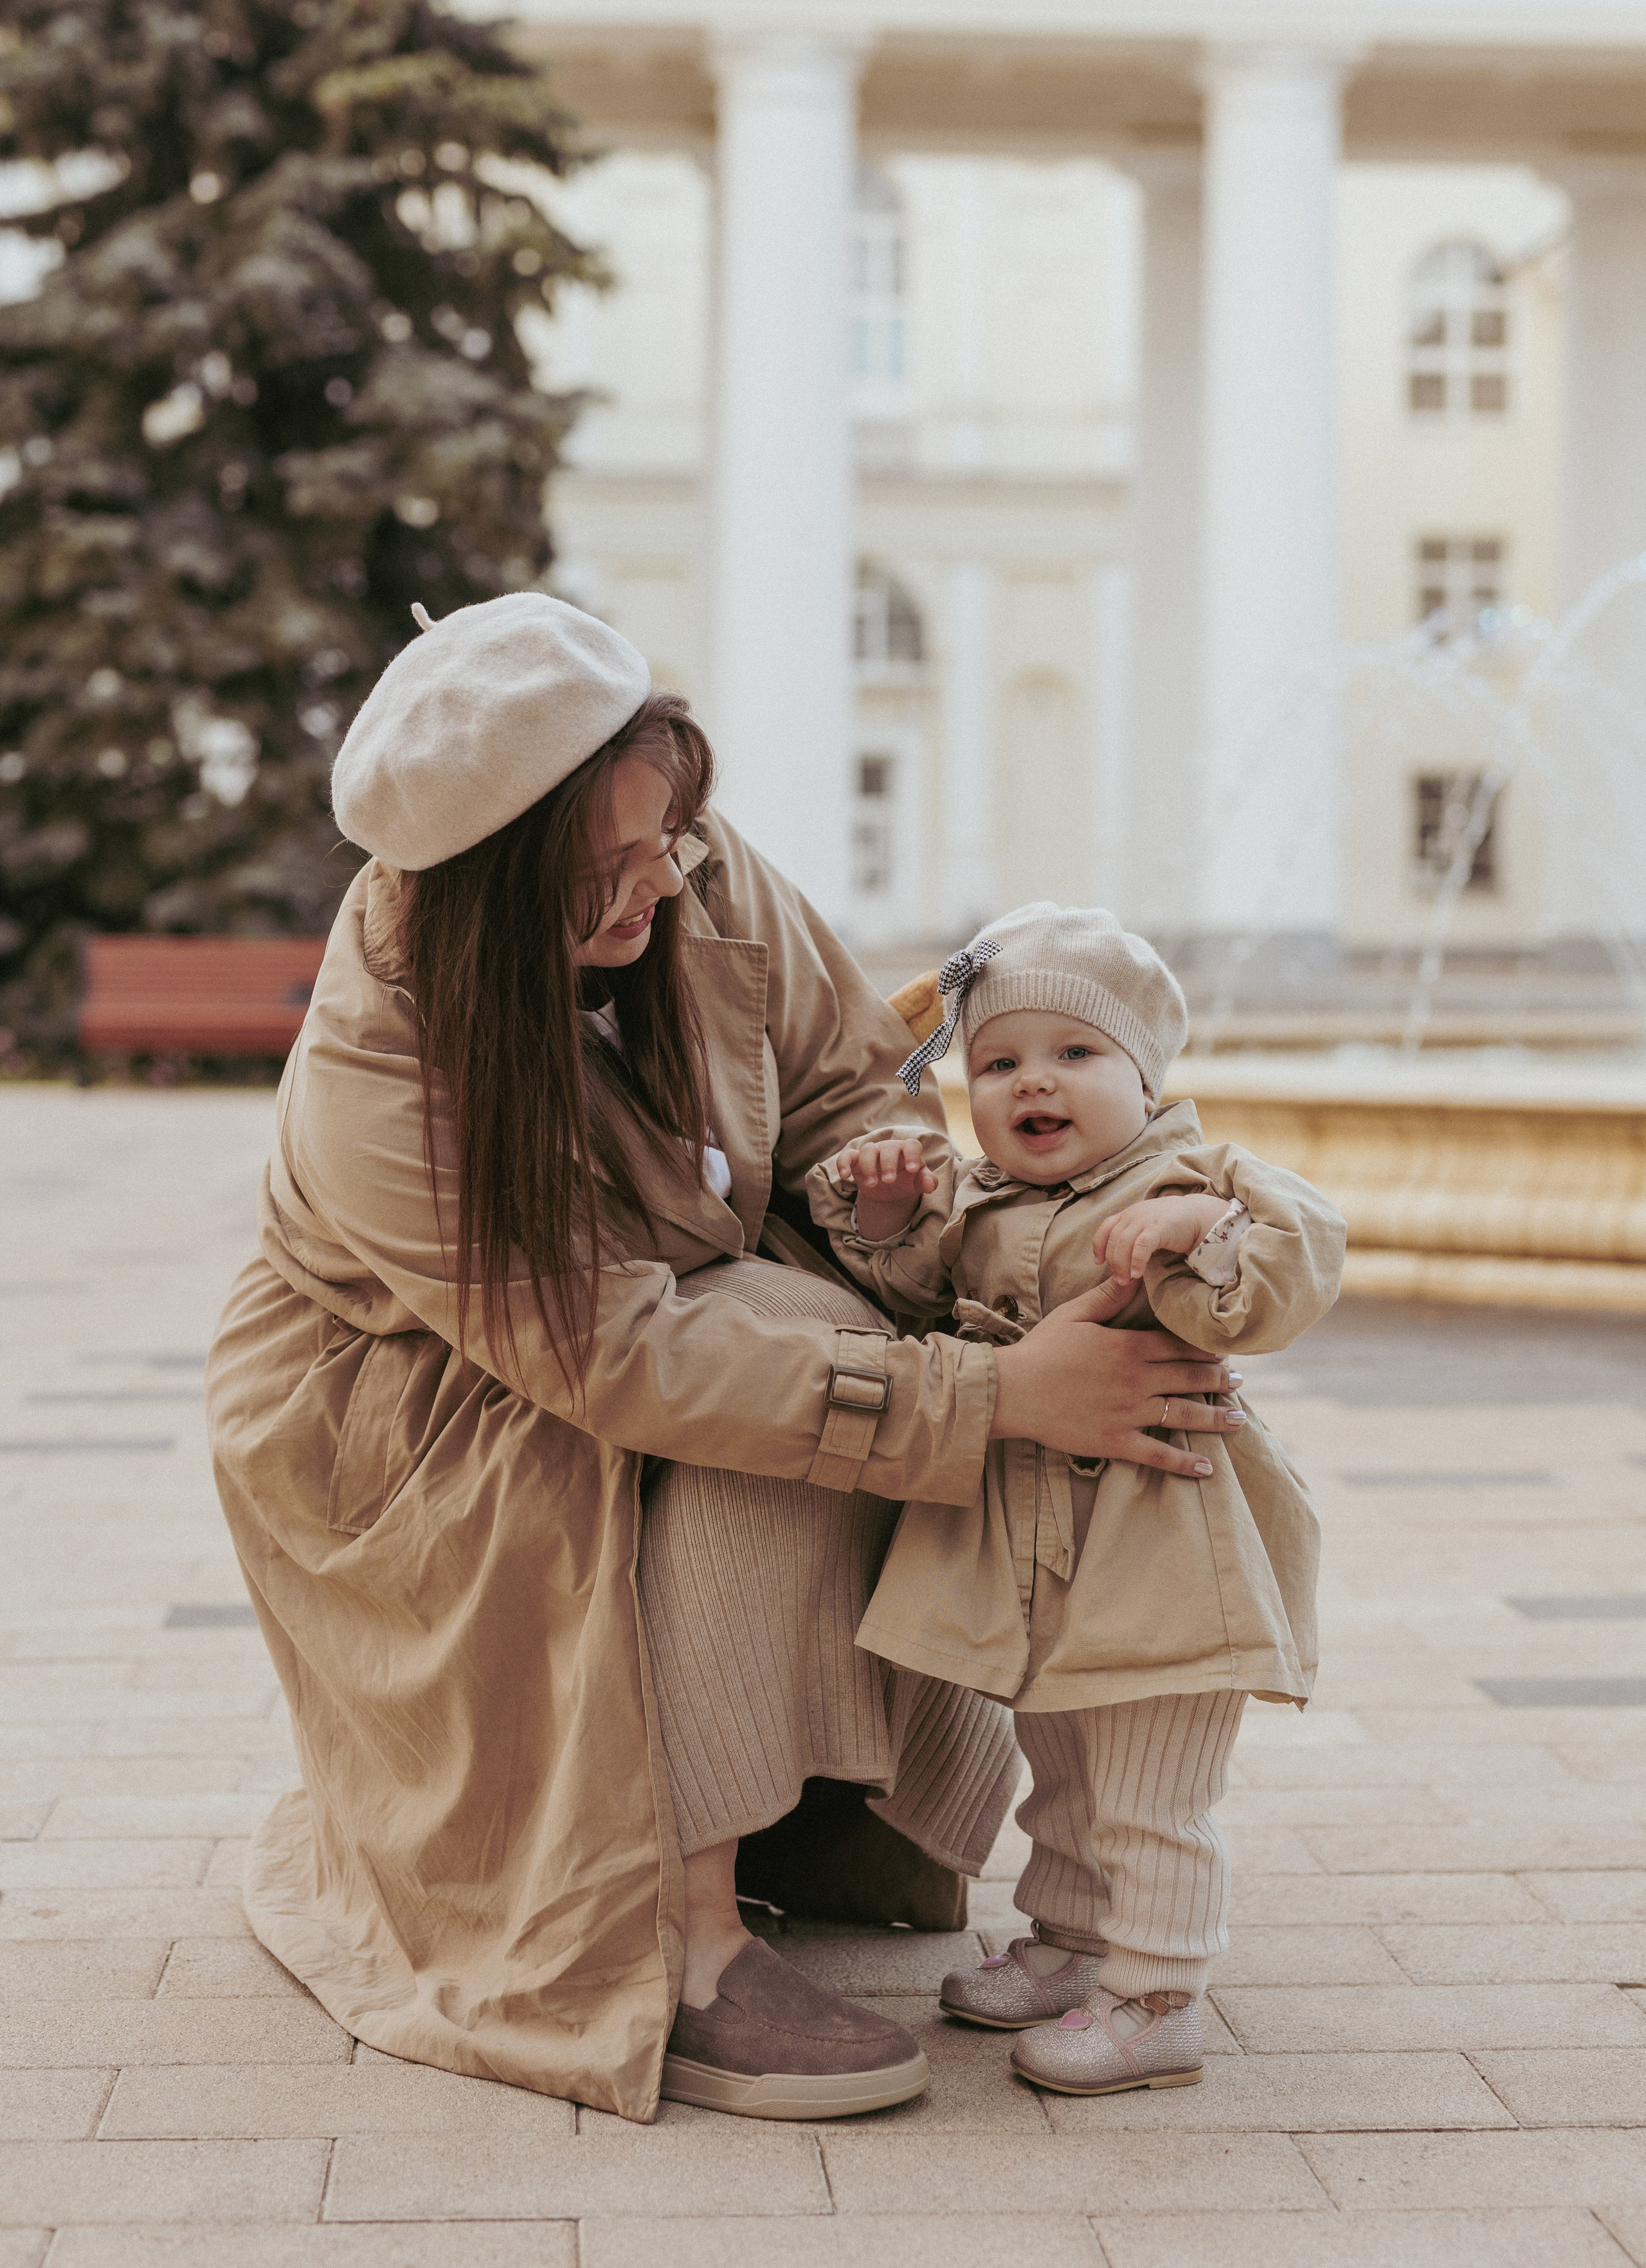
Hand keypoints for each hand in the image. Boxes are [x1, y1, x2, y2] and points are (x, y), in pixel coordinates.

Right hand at [834, 1137, 936, 1242]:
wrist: (890, 1189)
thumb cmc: (907, 1180)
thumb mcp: (918, 1182)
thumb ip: (927, 1181)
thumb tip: (931, 1185)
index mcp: (907, 1150)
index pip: (911, 1145)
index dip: (912, 1155)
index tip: (913, 1169)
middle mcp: (889, 1148)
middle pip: (888, 1148)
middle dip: (888, 1164)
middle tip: (889, 1181)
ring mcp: (871, 1152)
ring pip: (867, 1150)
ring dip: (868, 1167)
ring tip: (871, 1184)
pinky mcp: (856, 1160)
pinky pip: (847, 1156)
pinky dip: (843, 1163)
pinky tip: (844, 1176)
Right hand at [988, 1276, 1244, 1478]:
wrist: (1012, 1391)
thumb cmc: (1040, 1350)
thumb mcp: (1073, 1314)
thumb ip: (1108, 1296)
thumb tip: (1133, 1273)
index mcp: (1129, 1347)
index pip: (1179, 1346)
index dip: (1205, 1349)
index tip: (1223, 1352)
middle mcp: (1137, 1380)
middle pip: (1190, 1378)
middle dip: (1220, 1380)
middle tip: (1240, 1381)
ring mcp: (1130, 1413)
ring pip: (1185, 1415)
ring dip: (1217, 1417)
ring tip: (1239, 1418)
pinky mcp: (1117, 1442)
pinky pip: (1159, 1455)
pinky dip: (1185, 1463)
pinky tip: (1207, 1468)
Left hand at [1094, 1194, 1228, 1281]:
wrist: (1197, 1215)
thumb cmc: (1172, 1225)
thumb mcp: (1147, 1226)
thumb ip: (1134, 1236)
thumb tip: (1121, 1260)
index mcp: (1129, 1214)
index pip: (1105, 1228)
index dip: (1099, 1246)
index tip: (1099, 1262)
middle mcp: (1133, 1215)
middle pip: (1113, 1241)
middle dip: (1113, 1263)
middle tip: (1118, 1281)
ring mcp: (1145, 1220)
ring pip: (1124, 1244)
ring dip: (1122, 1265)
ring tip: (1126, 1281)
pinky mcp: (1158, 1227)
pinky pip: (1141, 1246)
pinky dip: (1136, 1261)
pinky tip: (1137, 1274)